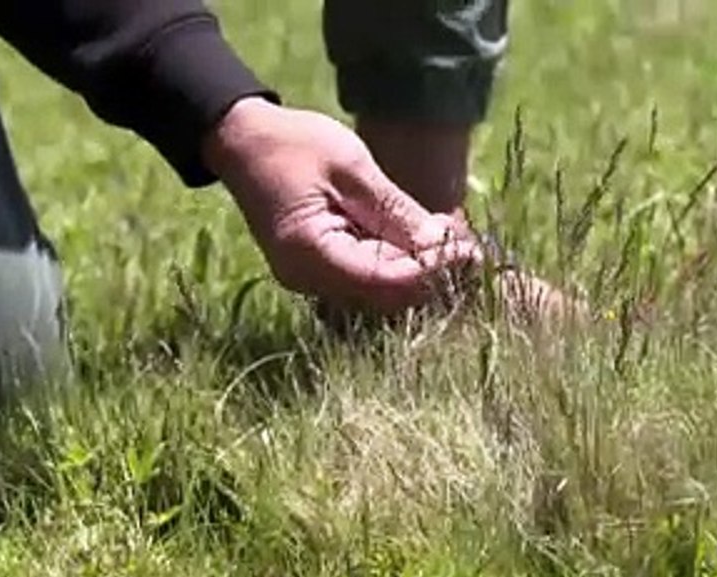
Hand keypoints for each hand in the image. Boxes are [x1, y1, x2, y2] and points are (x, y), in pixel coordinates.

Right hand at [200, 98, 481, 316]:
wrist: (242, 141)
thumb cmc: (294, 144)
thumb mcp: (351, 168)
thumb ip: (395, 210)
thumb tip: (443, 245)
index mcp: (310, 253)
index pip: (383, 281)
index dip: (432, 271)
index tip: (470, 252)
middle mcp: (309, 278)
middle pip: (385, 295)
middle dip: (432, 275)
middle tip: (474, 249)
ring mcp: (313, 278)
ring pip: (381, 291)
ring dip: (421, 271)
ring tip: (458, 243)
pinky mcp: (322, 269)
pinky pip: (369, 277)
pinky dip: (401, 262)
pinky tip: (427, 241)